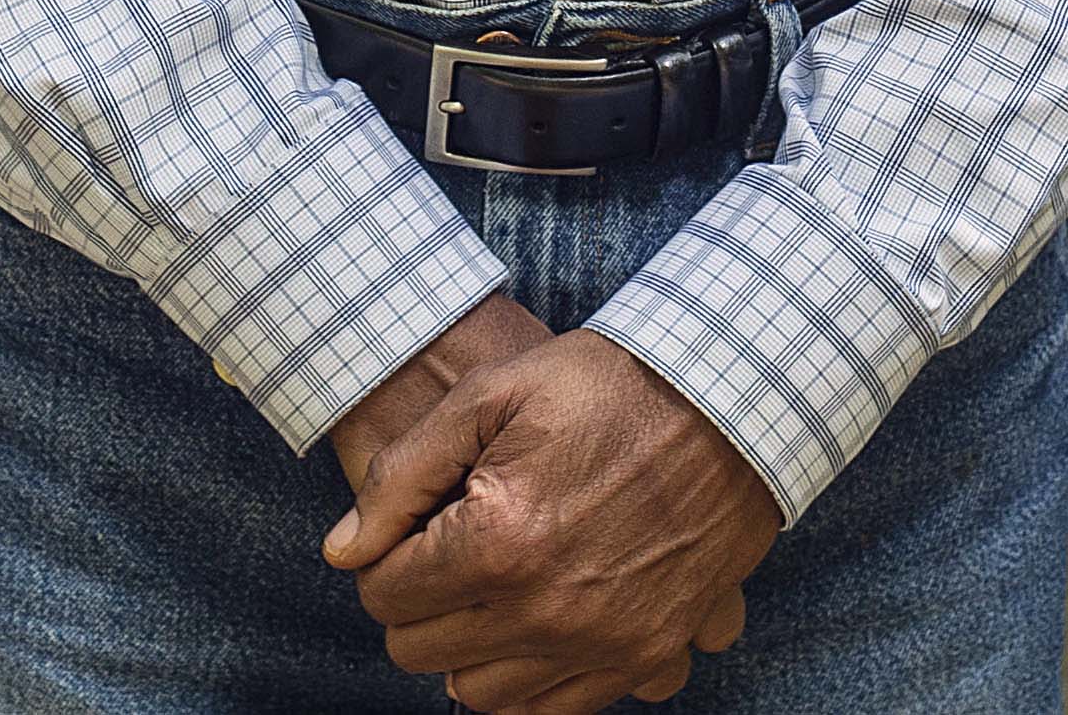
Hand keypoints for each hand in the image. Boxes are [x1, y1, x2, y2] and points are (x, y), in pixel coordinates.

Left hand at [323, 332, 780, 714]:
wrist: (725, 401)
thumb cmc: (602, 384)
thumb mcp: (490, 395)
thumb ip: (402, 476)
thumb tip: (342, 551)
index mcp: (498, 541)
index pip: (385, 594)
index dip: (386, 556)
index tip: (413, 528)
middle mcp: (546, 609)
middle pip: (423, 651)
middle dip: (419, 604)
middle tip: (447, 554)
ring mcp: (601, 643)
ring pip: (482, 694)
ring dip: (470, 646)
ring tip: (491, 586)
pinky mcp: (647, 656)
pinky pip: (559, 708)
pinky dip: (535, 676)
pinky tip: (539, 621)